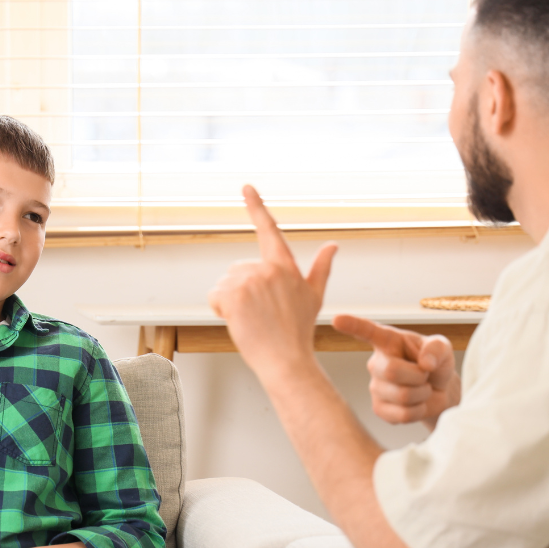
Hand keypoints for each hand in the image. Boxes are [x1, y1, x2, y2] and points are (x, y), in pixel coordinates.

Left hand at [207, 185, 337, 379]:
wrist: (286, 360)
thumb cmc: (298, 331)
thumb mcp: (314, 297)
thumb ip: (321, 267)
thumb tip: (333, 245)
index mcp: (285, 266)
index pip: (268, 230)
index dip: (257, 206)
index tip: (246, 187)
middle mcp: (267, 269)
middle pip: (238, 270)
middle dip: (241, 290)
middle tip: (260, 314)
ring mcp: (249, 280)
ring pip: (225, 284)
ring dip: (230, 301)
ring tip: (251, 320)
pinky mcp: (232, 294)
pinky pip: (215, 296)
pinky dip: (220, 310)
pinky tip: (238, 322)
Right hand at [331, 315, 460, 428]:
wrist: (440, 392)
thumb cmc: (436, 364)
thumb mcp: (442, 348)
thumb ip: (436, 348)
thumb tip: (425, 362)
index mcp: (388, 341)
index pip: (368, 331)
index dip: (352, 326)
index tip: (336, 319)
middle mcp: (377, 362)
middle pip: (391, 370)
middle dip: (418, 376)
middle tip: (425, 376)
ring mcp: (375, 387)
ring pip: (402, 396)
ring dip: (422, 395)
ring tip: (422, 389)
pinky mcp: (379, 408)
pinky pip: (402, 415)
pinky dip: (418, 412)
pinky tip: (416, 404)